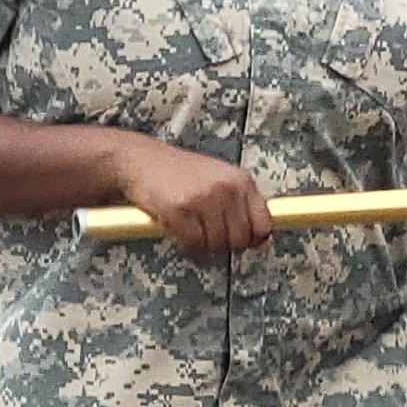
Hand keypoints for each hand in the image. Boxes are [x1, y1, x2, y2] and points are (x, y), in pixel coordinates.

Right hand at [104, 134, 273, 256]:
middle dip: (225, 244)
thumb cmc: (180, 173)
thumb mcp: (220, 181)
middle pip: (241, 239)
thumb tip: (263, 244)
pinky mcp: (180, 211)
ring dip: (205, 245)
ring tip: (193, 230)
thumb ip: (243, 207)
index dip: (253, 239)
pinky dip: (187, 245)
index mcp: (241, 180)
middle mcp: (226, 189)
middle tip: (209, 235)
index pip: (264, 224)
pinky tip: (180, 231)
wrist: (141, 161)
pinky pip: (193, 244)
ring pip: (217, 245)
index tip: (242, 241)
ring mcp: (203, 199)